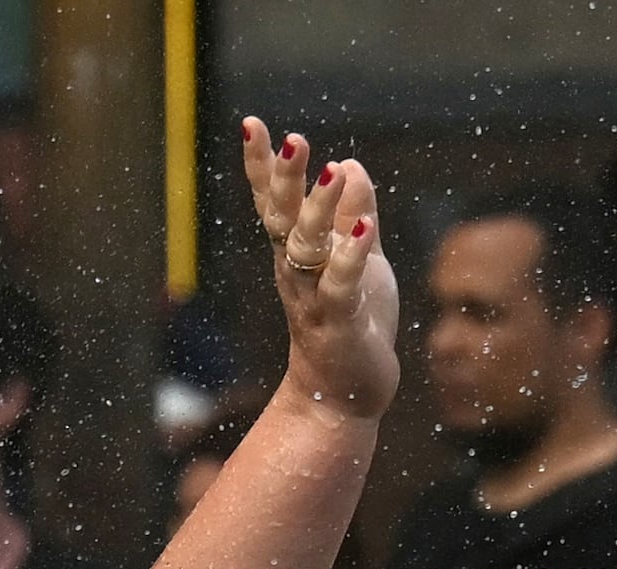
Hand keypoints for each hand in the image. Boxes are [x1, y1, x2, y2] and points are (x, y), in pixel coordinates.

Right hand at [244, 121, 396, 423]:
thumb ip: (353, 213)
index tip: (252, 125)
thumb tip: (350, 164)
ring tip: (332, 172)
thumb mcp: (359, 258)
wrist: (344, 395)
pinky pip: (340, 288)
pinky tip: (364, 228)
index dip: (262, 166)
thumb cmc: (351, 322)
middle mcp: (296, 272)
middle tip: (295, 139)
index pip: (274, 202)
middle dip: (286, 179)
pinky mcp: (338, 325)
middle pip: (283, 219)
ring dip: (318, 210)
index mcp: (296, 253)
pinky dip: (350, 258)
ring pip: (308, 250)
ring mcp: (313, 299)